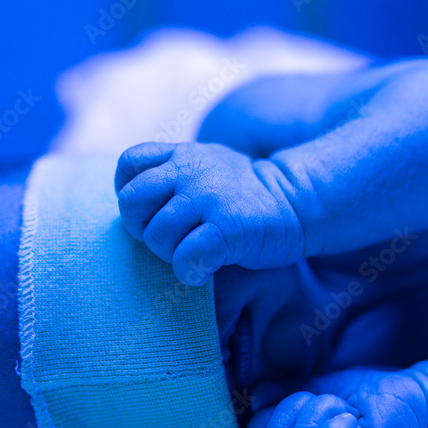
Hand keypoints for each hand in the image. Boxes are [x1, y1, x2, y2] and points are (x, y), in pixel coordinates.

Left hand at [114, 142, 305, 285]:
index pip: (129, 164)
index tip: (152, 213)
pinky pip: (187, 256)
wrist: (299, 200)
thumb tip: (137, 205)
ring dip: (169, 255)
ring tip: (193, 255)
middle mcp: (190, 170)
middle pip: (131, 201)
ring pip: (157, 234)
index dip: (129, 194)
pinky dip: (190, 271)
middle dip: (142, 229)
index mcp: (182, 155)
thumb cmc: (246, 196)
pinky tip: (205, 271)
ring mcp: (209, 197)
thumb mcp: (207, 168)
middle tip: (169, 240)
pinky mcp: (228, 227)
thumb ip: (173, 175)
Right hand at [244, 368, 427, 427]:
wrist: (412, 396)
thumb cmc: (364, 398)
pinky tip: (356, 421)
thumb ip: (278, 400)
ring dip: (322, 409)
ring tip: (347, 414)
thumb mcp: (309, 392)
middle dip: (298, 407)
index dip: (267, 420)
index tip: (299, 404)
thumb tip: (256, 398)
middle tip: (330, 408)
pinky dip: (339, 419)